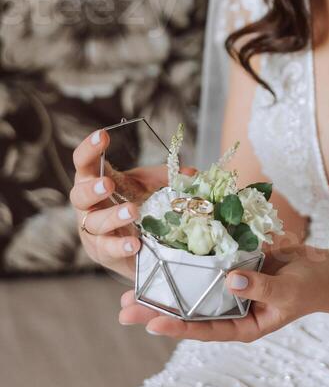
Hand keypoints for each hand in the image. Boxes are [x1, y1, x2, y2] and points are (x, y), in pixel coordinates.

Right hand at [70, 128, 197, 281]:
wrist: (136, 244)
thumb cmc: (138, 207)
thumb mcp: (151, 187)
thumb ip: (168, 177)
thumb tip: (192, 173)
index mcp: (96, 182)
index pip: (84, 163)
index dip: (89, 149)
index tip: (102, 135)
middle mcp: (88, 206)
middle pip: (78, 195)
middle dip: (92, 188)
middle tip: (108, 184)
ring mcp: (92, 230)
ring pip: (94, 223)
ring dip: (113, 216)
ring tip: (132, 211)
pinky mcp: (102, 252)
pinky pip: (107, 249)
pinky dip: (120, 246)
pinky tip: (134, 243)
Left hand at [118, 243, 328, 339]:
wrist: (326, 271)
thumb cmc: (310, 288)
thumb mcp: (286, 291)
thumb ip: (259, 285)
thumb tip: (230, 278)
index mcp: (242, 324)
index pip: (204, 329)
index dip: (177, 325)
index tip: (150, 322)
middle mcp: (231, 308)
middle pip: (189, 310)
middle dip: (157, 307)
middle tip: (123, 307)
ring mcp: (230, 286)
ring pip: (192, 287)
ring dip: (165, 284)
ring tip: (132, 283)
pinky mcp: (234, 264)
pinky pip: (208, 263)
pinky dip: (188, 258)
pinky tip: (165, 252)